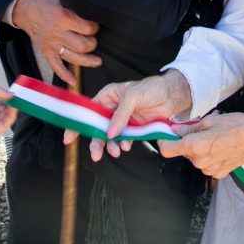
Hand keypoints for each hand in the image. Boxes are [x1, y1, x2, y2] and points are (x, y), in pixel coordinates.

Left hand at [0, 86, 17, 139]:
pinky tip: (11, 113)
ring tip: (15, 107)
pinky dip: (8, 121)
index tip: (16, 96)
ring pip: (5, 121)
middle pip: (5, 113)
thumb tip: (12, 94)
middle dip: (12, 107)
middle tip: (17, 102)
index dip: (10, 100)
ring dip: (12, 114)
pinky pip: (1, 128)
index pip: (3, 104)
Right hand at [13, 0, 99, 85]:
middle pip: (82, 45)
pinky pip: (56, 66)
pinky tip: (74, 82)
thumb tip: (93, 9)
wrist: (24, 7)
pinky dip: (65, 75)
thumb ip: (76, 5)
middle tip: (93, 38)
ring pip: (73, 57)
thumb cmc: (45, 0)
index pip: (87, 27)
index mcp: (62, 17)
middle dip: (92, 43)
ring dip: (87, 61)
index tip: (96, 24)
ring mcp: (51, 44)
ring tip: (97, 61)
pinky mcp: (46, 51)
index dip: (95, 26)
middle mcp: (57, 32)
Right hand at [68, 70, 191, 160]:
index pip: (88, 110)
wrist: (174, 95)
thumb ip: (121, 115)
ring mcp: (123, 119)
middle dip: (96, 142)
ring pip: (110, 136)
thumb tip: (110, 133)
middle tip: (96, 155)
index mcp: (108, 96)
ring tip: (117, 152)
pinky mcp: (133, 127)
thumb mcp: (133, 97)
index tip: (69, 138)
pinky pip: (123, 139)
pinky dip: (123, 144)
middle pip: (98, 127)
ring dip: (111, 146)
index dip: (78, 124)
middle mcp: (113, 108)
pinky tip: (127, 146)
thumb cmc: (152, 88)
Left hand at [158, 113, 243, 178]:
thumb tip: (174, 131)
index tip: (167, 135)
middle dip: (188, 141)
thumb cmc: (237, 126)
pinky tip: (222, 148)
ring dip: (200, 148)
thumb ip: (189, 128)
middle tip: (203, 130)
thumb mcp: (210, 120)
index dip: (165, 142)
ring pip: (195, 158)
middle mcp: (199, 161)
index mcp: (195, 146)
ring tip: (216, 138)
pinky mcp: (218, 174)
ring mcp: (209, 170)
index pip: (167, 150)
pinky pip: (206, 164)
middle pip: (183, 152)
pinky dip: (210, 156)